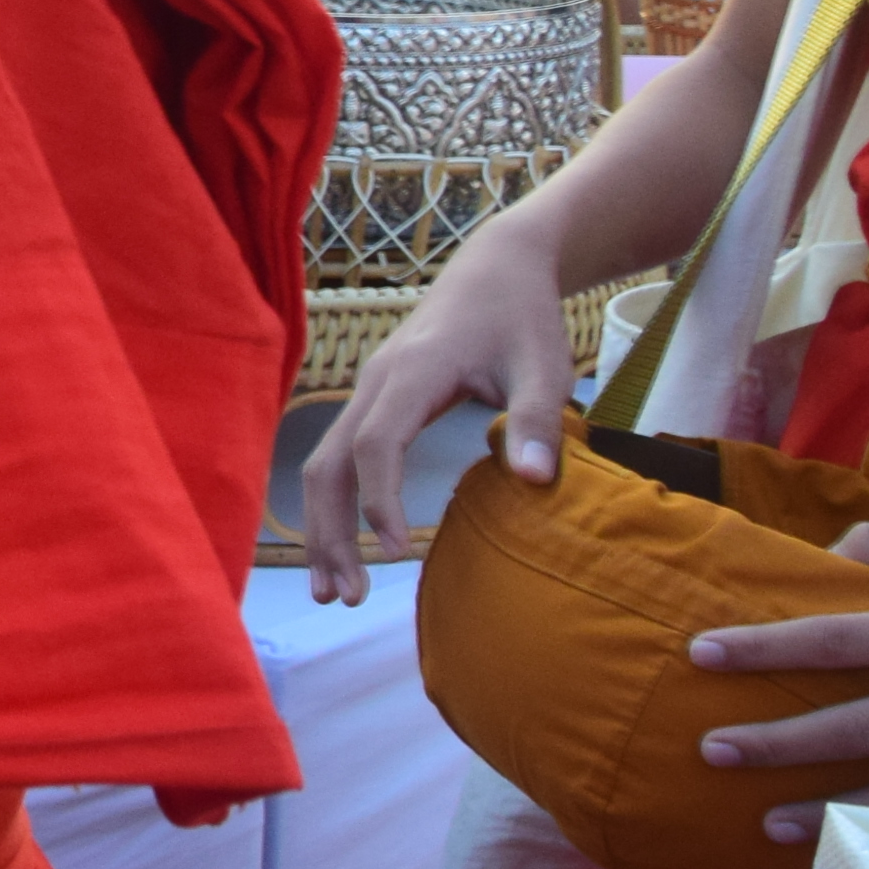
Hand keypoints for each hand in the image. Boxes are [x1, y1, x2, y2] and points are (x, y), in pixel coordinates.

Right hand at [300, 217, 575, 602]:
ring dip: (323, 527)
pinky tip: (346, 547)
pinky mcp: (371, 403)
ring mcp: (366, 393)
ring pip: (322, 466)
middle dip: (330, 532)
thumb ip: (540, 422)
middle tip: (345, 598)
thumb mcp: (545, 366)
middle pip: (328, 464)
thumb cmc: (522, 318)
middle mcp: (374, 384)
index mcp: (411, 373)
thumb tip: (535, 484)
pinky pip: (336, 458)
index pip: (375, 444)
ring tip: (336, 590)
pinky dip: (334, 506)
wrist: (495, 270)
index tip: (396, 552)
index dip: (378, 499)